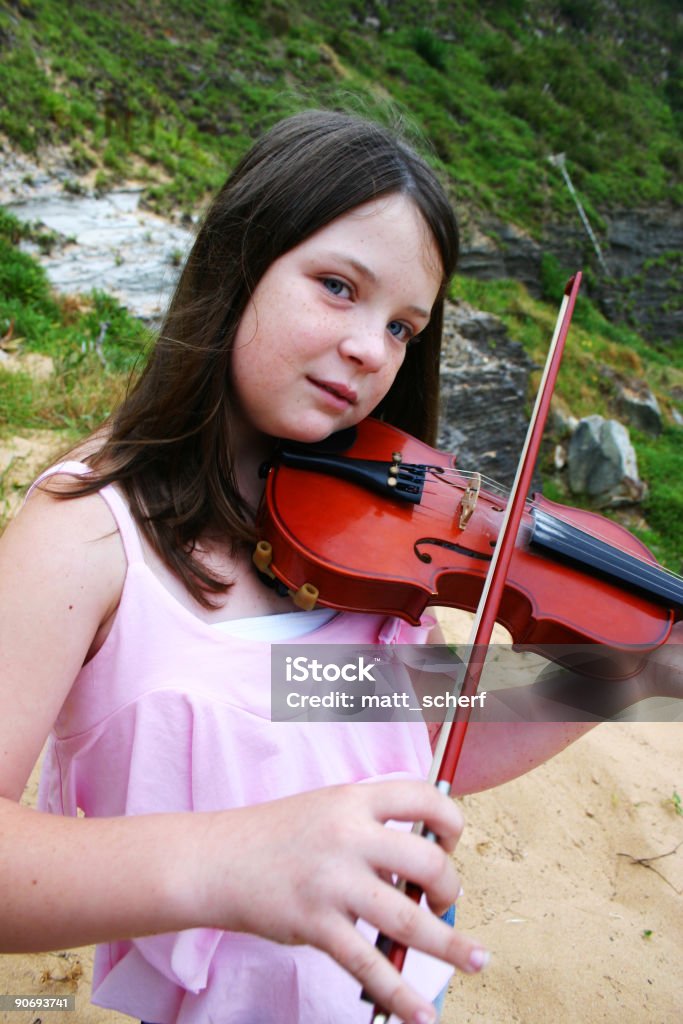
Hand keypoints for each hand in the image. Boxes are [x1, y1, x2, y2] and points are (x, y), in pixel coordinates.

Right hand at [189, 780, 487, 1023]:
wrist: (215, 860)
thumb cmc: (273, 836)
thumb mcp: (325, 808)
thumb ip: (369, 826)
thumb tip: (419, 863)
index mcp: (353, 800)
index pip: (424, 798)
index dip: (450, 822)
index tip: (450, 843)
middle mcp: (348, 836)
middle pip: (427, 862)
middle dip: (450, 888)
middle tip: (444, 901)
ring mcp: (332, 882)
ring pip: (408, 919)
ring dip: (449, 944)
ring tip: (475, 959)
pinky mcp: (316, 924)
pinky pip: (369, 965)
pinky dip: (400, 992)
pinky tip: (422, 1013)